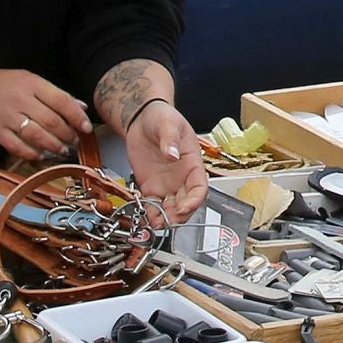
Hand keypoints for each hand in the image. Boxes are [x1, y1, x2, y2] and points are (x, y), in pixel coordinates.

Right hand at [0, 68, 92, 160]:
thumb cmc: (3, 84)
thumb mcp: (30, 80)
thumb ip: (55, 94)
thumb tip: (81, 107)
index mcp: (32, 84)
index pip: (61, 101)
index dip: (77, 117)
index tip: (86, 128)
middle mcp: (20, 99)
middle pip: (51, 121)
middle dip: (68, 135)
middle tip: (74, 141)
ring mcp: (6, 116)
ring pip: (36, 136)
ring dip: (54, 146)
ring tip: (63, 150)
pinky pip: (17, 146)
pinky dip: (32, 154)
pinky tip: (42, 156)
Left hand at [122, 100, 207, 221]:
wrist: (142, 119)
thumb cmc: (162, 118)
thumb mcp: (168, 123)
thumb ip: (170, 139)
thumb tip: (172, 155)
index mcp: (193, 163)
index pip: (200, 187)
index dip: (194, 200)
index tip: (183, 207)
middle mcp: (182, 177)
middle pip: (186, 202)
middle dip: (179, 215)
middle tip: (168, 221)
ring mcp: (166, 183)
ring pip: (170, 207)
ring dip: (165, 218)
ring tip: (156, 224)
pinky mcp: (150, 186)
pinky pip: (153, 204)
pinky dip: (151, 214)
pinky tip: (147, 219)